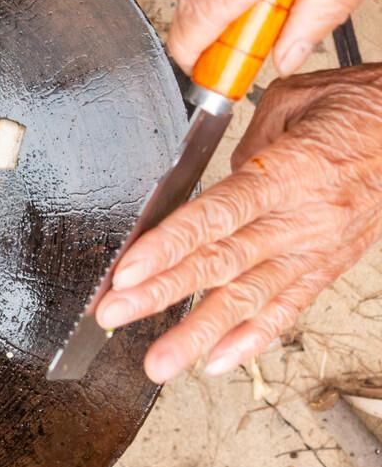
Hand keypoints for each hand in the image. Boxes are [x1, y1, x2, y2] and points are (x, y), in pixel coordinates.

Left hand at [94, 65, 381, 382]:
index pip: (217, 216)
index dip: (169, 246)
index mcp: (288, 172)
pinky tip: (214, 361)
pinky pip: (287, 309)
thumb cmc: (352, 107)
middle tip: (114, 315)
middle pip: (221, 263)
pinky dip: (250, 339)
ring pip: (249, 298)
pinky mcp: (329, 267)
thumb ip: (242, 149)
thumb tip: (207, 183)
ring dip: (197, 332)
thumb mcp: (290, 104)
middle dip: (161, 293)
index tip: (128, 271)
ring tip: (158, 361)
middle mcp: (303, 218)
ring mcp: (317, 249)